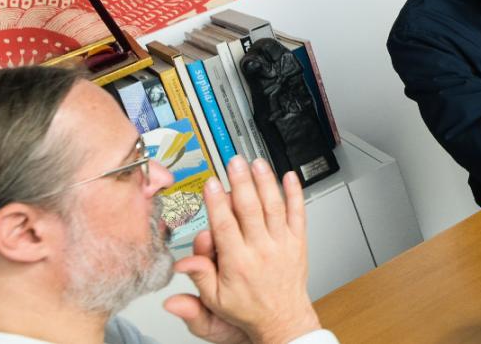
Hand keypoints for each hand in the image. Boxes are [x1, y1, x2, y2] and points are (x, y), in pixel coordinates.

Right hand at [166, 157, 322, 343]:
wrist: (282, 318)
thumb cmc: (248, 308)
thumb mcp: (215, 300)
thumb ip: (199, 276)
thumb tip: (182, 264)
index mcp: (238, 263)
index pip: (225, 226)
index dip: (217, 203)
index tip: (211, 184)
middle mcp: (261, 250)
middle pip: (250, 210)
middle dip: (241, 183)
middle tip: (234, 163)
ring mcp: (282, 244)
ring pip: (274, 207)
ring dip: (266, 182)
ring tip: (257, 163)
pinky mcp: (298, 242)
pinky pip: (298, 214)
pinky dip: (295, 194)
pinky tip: (290, 177)